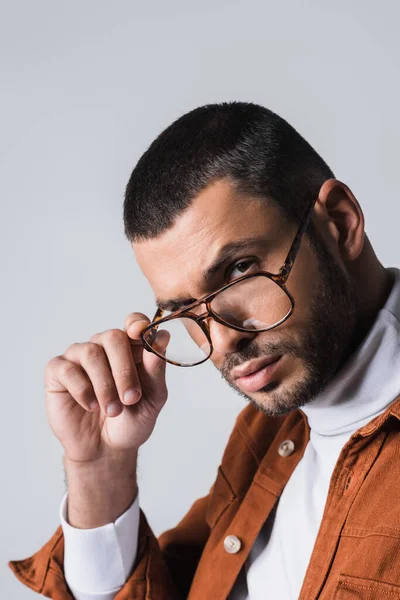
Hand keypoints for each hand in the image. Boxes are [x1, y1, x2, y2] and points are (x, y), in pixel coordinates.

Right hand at [44, 313, 168, 464]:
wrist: (107, 449)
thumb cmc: (131, 420)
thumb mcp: (153, 399)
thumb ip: (157, 369)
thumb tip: (162, 338)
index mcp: (130, 348)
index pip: (133, 322)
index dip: (136, 324)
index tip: (140, 334)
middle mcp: (104, 346)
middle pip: (112, 337)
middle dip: (124, 369)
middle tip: (130, 398)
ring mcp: (79, 357)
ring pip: (91, 353)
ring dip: (105, 385)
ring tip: (114, 410)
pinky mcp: (58, 371)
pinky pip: (68, 369)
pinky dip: (83, 389)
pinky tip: (92, 406)